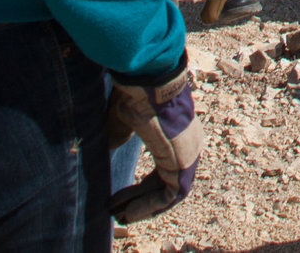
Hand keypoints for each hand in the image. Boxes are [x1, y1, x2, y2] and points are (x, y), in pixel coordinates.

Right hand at [105, 59, 201, 222]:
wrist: (149, 85)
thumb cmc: (137, 96)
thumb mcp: (123, 119)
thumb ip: (119, 135)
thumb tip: (110, 147)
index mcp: (179, 134)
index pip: (164, 170)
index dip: (142, 188)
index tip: (119, 199)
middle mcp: (189, 146)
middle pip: (166, 183)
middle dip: (140, 200)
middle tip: (117, 212)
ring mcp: (189, 154)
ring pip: (169, 192)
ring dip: (143, 206)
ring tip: (120, 215)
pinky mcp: (184, 162)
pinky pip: (171, 194)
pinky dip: (149, 205)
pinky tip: (128, 211)